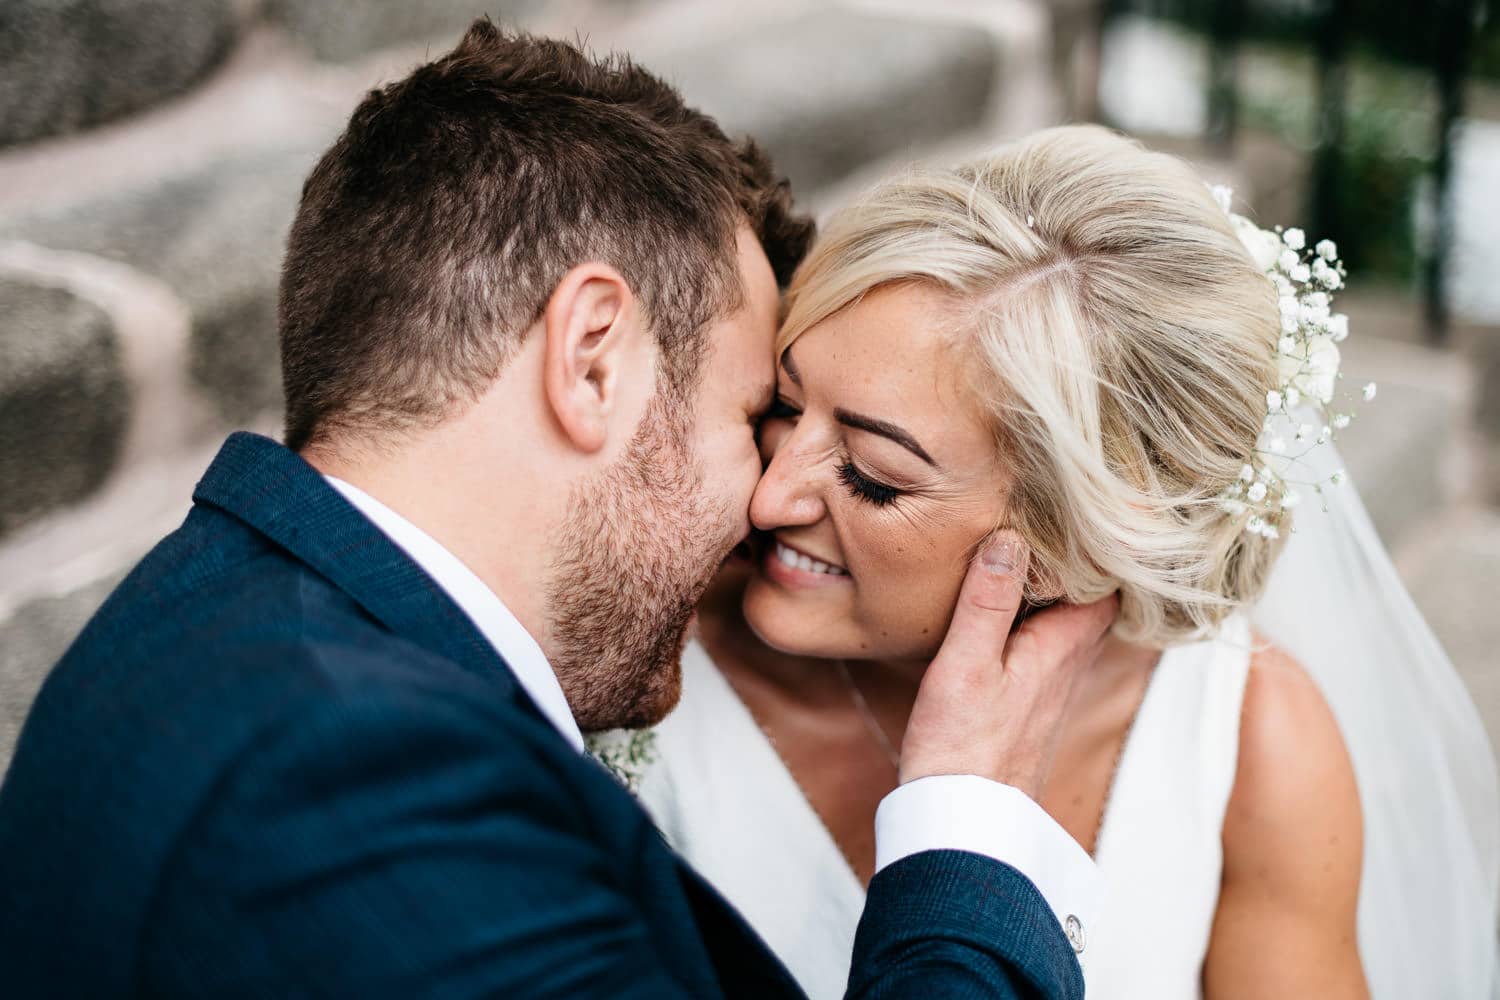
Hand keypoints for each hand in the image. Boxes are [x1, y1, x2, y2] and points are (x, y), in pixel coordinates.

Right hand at [900, 532, 1117, 798]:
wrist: (961, 821)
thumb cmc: (963, 747)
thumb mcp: (967, 663)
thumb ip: (987, 600)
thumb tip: (1010, 538)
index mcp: (1062, 648)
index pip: (1108, 587)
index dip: (1104, 551)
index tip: (1089, 516)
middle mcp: (1068, 666)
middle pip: (1092, 603)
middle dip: (1082, 566)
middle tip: (1063, 523)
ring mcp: (1051, 688)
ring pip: (1069, 625)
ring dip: (1059, 592)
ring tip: (1036, 551)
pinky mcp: (1030, 704)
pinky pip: (1046, 647)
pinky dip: (1037, 619)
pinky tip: (1010, 609)